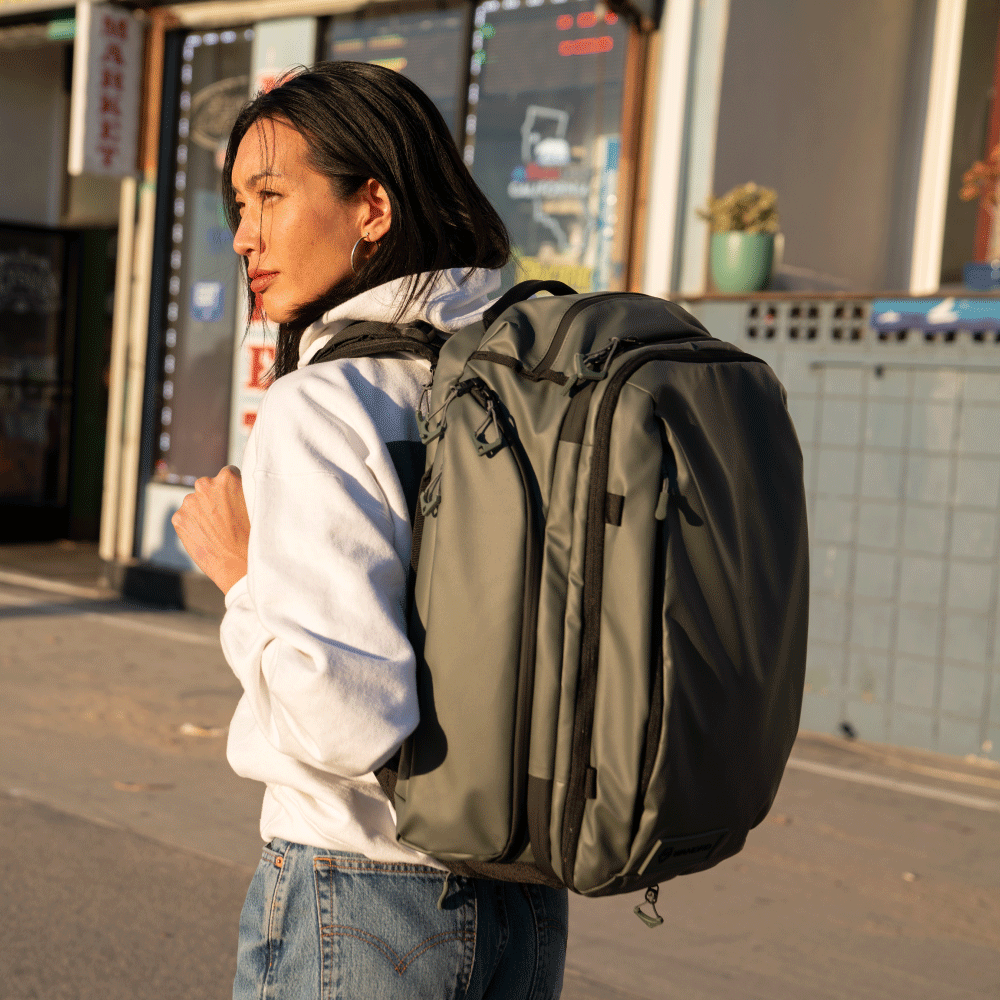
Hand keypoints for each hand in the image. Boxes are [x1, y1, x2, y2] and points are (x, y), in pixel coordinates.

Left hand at [172, 466, 249, 594]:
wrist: (239, 566)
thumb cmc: (253, 537)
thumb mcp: (254, 505)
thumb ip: (240, 491)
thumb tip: (233, 488)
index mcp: (227, 478)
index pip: (227, 475)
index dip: (232, 490)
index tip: (236, 503)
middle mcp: (204, 484)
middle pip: (208, 487)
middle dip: (215, 499)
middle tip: (226, 519)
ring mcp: (189, 502)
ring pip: (195, 502)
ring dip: (203, 512)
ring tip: (217, 531)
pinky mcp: (178, 518)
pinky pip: (185, 517)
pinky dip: (193, 524)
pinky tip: (206, 536)